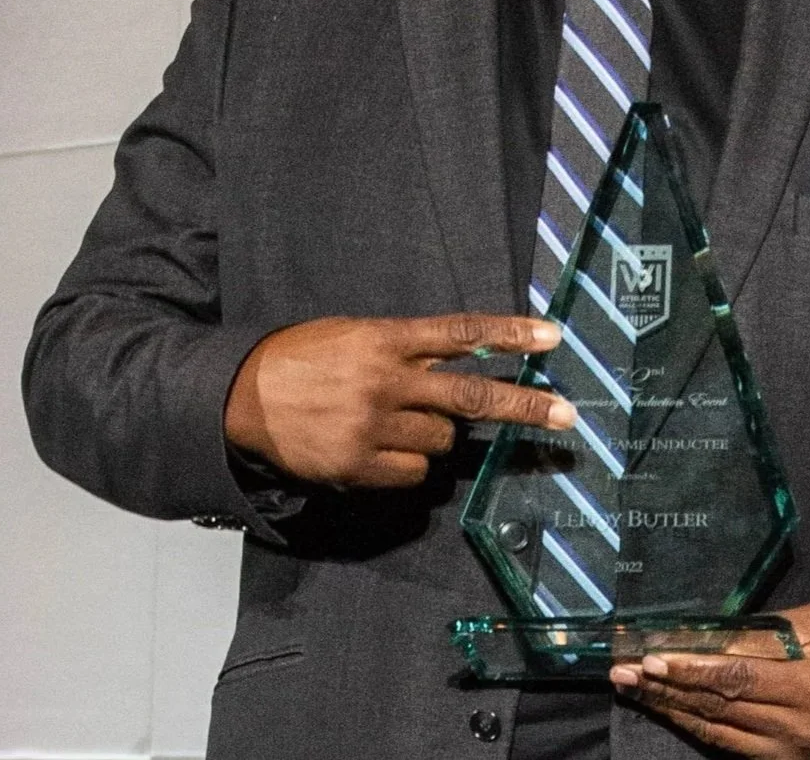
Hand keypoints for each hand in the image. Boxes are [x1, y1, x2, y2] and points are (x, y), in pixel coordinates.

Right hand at [224, 313, 572, 486]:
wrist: (243, 396)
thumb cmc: (303, 358)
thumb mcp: (354, 337)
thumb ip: (403, 352)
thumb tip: (453, 372)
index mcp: (387, 340)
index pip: (461, 334)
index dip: (510, 334)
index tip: (552, 336)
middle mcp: (388, 381)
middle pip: (472, 395)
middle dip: (524, 406)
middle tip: (566, 415)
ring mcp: (375, 426)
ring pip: (442, 443)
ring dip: (433, 437)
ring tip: (393, 424)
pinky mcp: (359, 465)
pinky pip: (412, 476)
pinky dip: (406, 467)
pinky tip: (377, 451)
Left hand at [609, 604, 809, 757]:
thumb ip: (764, 633)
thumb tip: (711, 635)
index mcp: (807, 688)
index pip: (736, 680)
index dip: (691, 671)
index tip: (652, 659)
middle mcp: (795, 728)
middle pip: (718, 709)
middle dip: (665, 689)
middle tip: (623, 672)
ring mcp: (788, 751)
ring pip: (716, 732)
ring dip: (670, 709)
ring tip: (633, 689)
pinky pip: (729, 746)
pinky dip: (695, 726)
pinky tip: (668, 709)